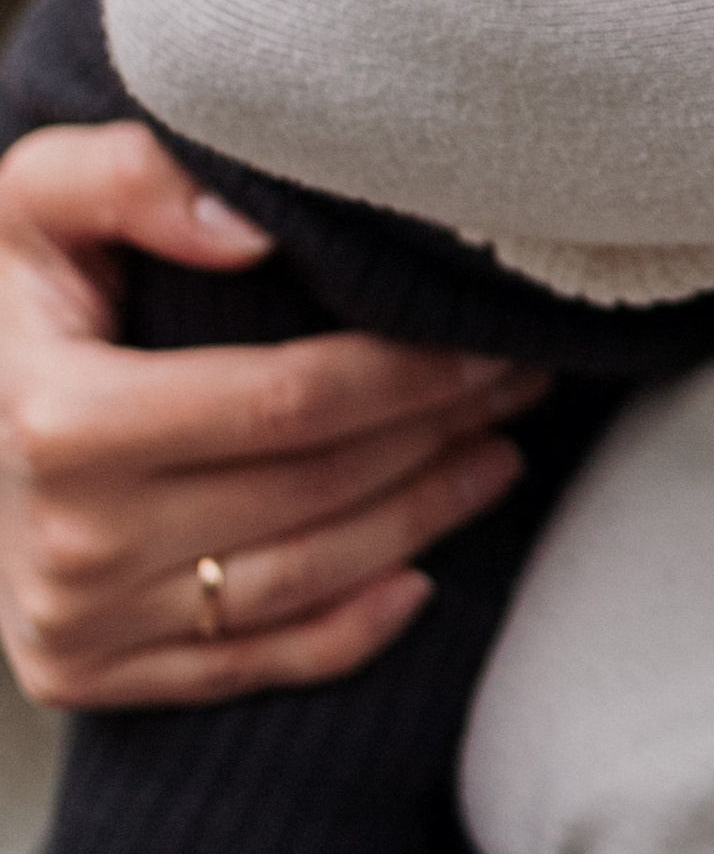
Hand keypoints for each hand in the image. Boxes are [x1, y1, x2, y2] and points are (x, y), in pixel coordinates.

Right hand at [0, 125, 544, 711]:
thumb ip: (131, 179)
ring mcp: (76, 624)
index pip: (282, 404)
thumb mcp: (37, 199)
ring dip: (421, 521)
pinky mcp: (88, 674)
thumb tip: (253, 227)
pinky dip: (348, 633)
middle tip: (522, 379)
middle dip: (437, 434)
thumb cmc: (13, 287)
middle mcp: (68, 544)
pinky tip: (423, 580)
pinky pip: (245, 669)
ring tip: (500, 453)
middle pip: (308, 493)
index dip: (403, 375)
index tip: (489, 340)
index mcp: (60, 422)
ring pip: (298, 584)